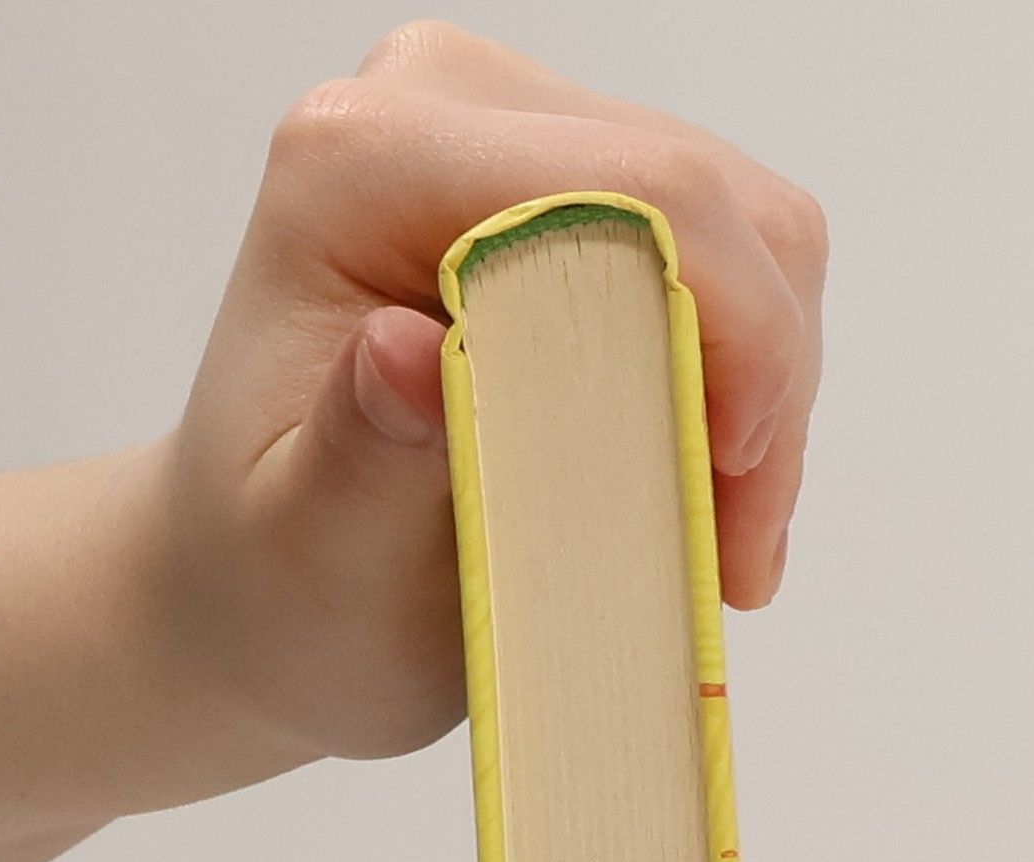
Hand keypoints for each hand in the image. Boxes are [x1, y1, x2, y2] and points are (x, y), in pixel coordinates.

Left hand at [123, 21, 827, 806]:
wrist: (270, 583)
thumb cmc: (282, 581)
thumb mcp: (309, 549)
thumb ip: (361, 451)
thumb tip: (408, 350)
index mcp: (360, 164)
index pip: (632, 196)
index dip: (734, 342)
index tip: (731, 511)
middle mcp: (441, 106)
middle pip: (707, 200)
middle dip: (760, 388)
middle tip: (732, 557)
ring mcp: (518, 132)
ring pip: (746, 227)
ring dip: (764, 396)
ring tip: (714, 536)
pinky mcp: (577, 185)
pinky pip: (733, 260)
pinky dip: (743, 387)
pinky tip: (695, 487)